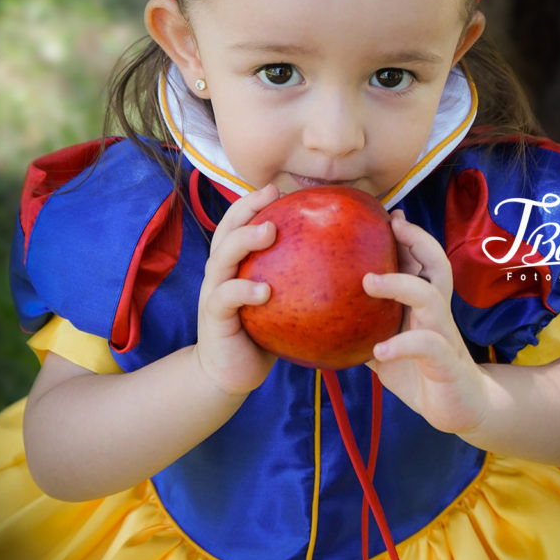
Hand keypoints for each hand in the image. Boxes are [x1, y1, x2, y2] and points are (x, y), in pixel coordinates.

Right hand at [194, 184, 280, 397]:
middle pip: (226, 230)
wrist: (230, 371)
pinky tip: (264, 291)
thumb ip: (298, 278)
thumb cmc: (262, 332)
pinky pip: (226, 298)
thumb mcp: (281, 300)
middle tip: (272, 197)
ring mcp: (214, 292)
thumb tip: (346, 259)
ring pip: (222, 258)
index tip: (277, 189)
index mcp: (235, 264)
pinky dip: (244, 290)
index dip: (252, 202)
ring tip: (269, 232)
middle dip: (247, 209)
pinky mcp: (214, 317)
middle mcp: (220, 272)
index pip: (238, 223)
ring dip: (244, 240)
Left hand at [362, 211, 488, 433]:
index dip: (410, 236)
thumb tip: (320, 315)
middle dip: (418, 240)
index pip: (422, 261)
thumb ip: (364, 327)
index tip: (389, 215)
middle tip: (393, 225)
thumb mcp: (386, 345)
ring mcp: (444, 335)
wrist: (460, 408)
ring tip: (369, 282)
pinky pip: (428, 346)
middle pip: (437, 265)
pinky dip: (403, 344)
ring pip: (431, 297)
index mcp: (424, 305)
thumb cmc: (419, 371)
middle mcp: (436, 312)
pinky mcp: (446, 363)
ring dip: (400, 285)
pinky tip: (379, 349)